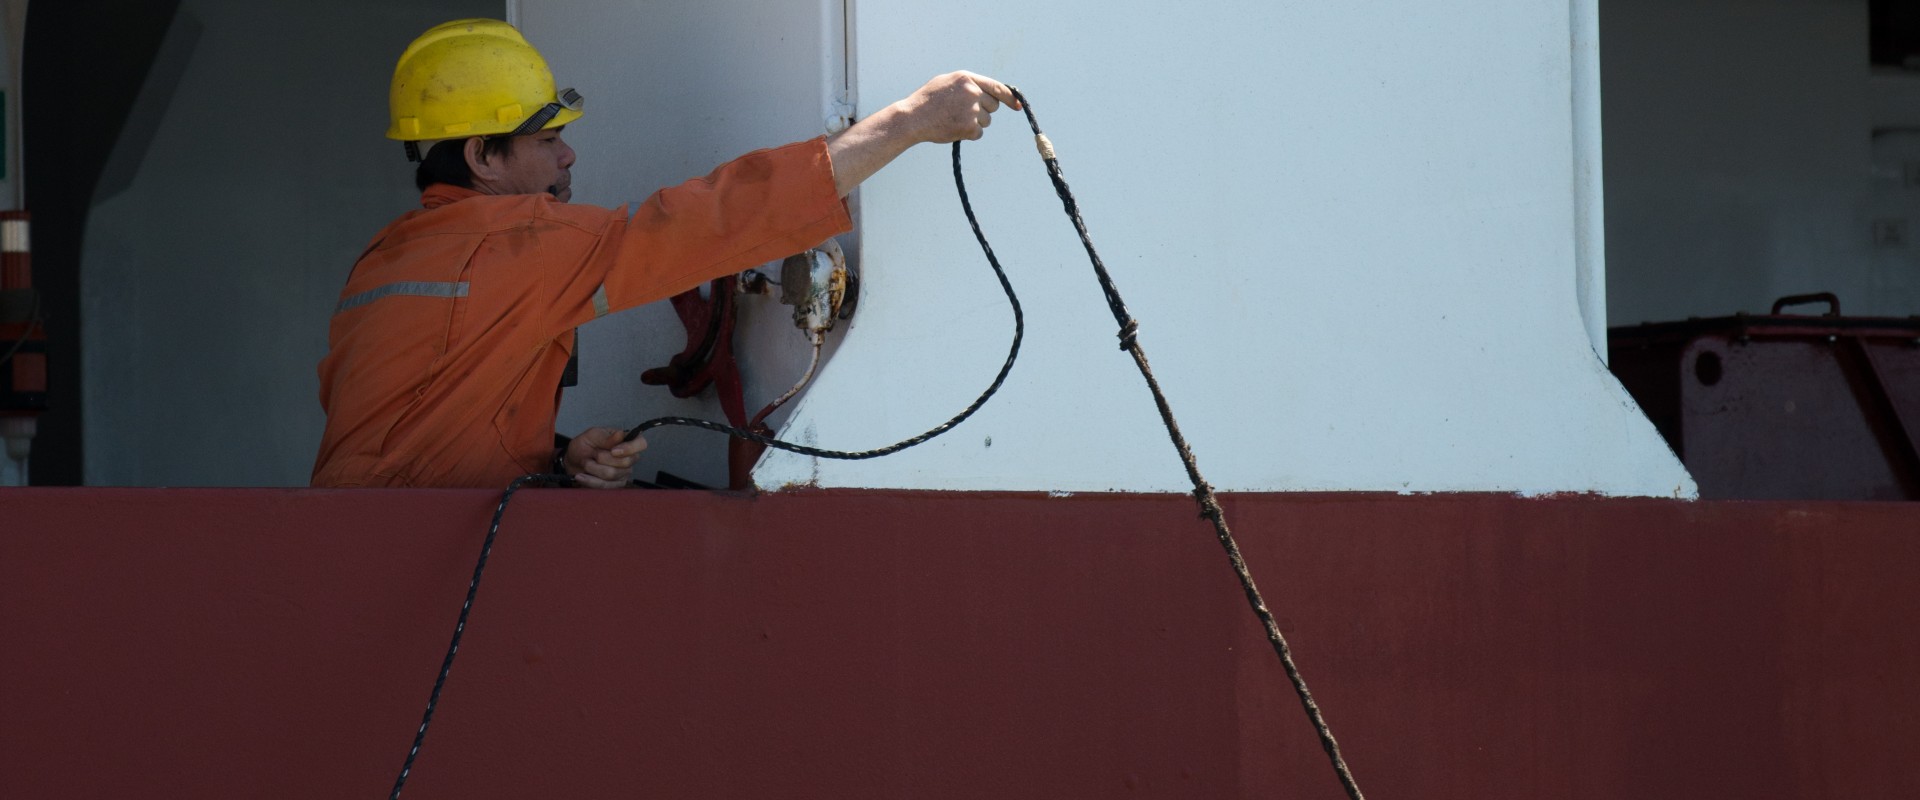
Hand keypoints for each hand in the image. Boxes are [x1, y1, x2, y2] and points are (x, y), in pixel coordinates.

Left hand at [561, 426, 645, 487]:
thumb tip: (620, 434)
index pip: (641, 444)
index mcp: (627, 441)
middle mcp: (629, 458)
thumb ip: (607, 437)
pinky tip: (582, 475)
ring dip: (593, 468)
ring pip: (611, 474)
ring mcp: (624, 473)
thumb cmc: (585, 445)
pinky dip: (589, 480)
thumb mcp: (592, 435)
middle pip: (624, 462)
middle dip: (602, 458)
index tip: (613, 450)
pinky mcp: (615, 485)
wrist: (574, 461)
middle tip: (593, 453)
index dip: (629, 448)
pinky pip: (604, 485)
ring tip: (586, 463)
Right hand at [894, 71, 1021, 143]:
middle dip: (983, 111)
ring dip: (975, 123)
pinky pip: (978, 133)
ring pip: (986, 121)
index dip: (1010, 98)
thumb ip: (968, 84)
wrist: (913, 118)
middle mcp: (972, 92)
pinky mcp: (970, 127)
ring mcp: (972, 110)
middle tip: (963, 112)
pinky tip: (953, 128)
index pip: (997, 87)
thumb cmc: (928, 100)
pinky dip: (969, 133)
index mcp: (967, 78)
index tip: (1017, 106)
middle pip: (993, 106)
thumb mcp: (947, 82)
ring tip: (954, 119)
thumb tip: (988, 92)